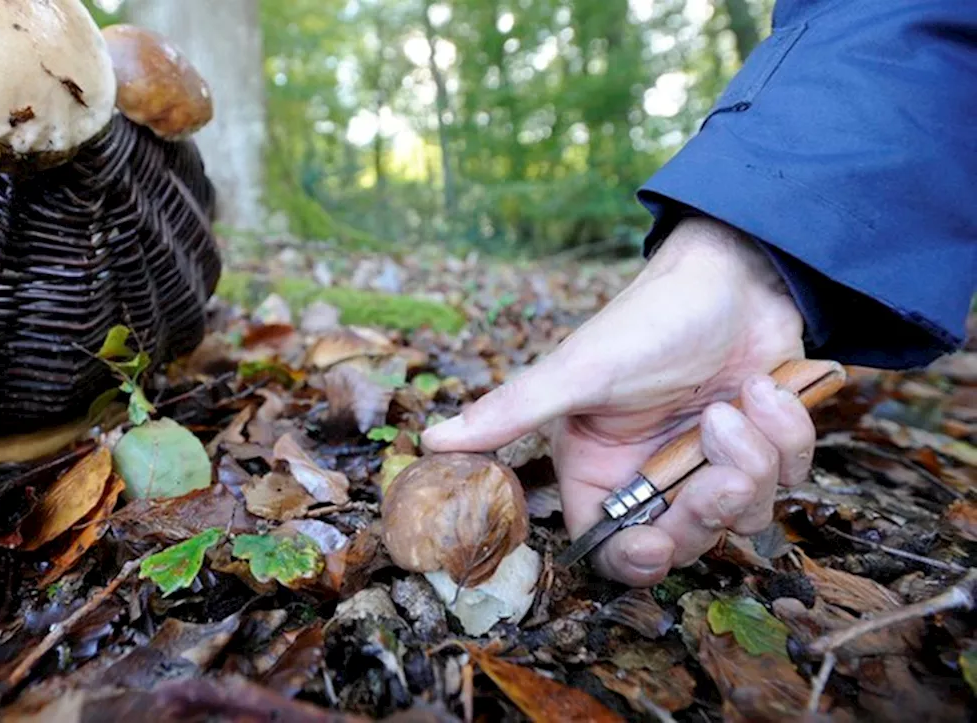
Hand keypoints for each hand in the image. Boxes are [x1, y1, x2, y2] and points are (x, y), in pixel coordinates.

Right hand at [421, 216, 815, 585]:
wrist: (734, 273)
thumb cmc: (648, 320)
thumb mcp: (578, 372)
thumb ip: (512, 413)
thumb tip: (429, 440)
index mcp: (602, 467)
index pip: (614, 548)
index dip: (639, 560)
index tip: (660, 544)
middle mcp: (655, 474)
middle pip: (687, 540)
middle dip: (710, 505)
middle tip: (718, 459)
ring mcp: (712, 462)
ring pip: (747, 511)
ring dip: (754, 456)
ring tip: (739, 402)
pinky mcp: (763, 446)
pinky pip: (791, 476)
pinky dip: (787, 433)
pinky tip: (765, 388)